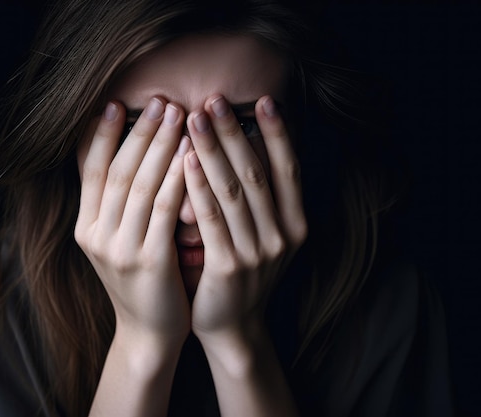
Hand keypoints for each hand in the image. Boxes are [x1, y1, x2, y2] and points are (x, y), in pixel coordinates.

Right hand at [75, 97, 191, 346]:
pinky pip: (164, 210)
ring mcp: (120, 250)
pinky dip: (177, 179)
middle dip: (139, 132)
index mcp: (85, 228)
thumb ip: (117, 204)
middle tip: (159, 100)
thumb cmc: (141, 281)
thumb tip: (123, 153)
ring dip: (159, 147)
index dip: (102, 136)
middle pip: (118, 172)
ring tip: (177, 115)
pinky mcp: (149, 261)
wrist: (149, 333)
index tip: (116, 104)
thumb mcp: (117, 241)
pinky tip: (190, 155)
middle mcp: (96, 236)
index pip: (90, 171)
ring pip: (140, 186)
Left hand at [184, 95, 307, 341]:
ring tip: (196, 117)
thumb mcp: (261, 235)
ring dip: (214, 150)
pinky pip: (211, 217)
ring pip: (234, 190)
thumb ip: (258, 199)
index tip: (265, 100)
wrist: (232, 325)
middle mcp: (283, 236)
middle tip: (215, 99)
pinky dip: (199, 186)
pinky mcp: (230, 267)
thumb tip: (241, 144)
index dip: (278, 133)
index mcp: (295, 224)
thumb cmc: (240, 272)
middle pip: (257, 173)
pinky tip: (185, 159)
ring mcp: (258, 252)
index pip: (289, 169)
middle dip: (235, 133)